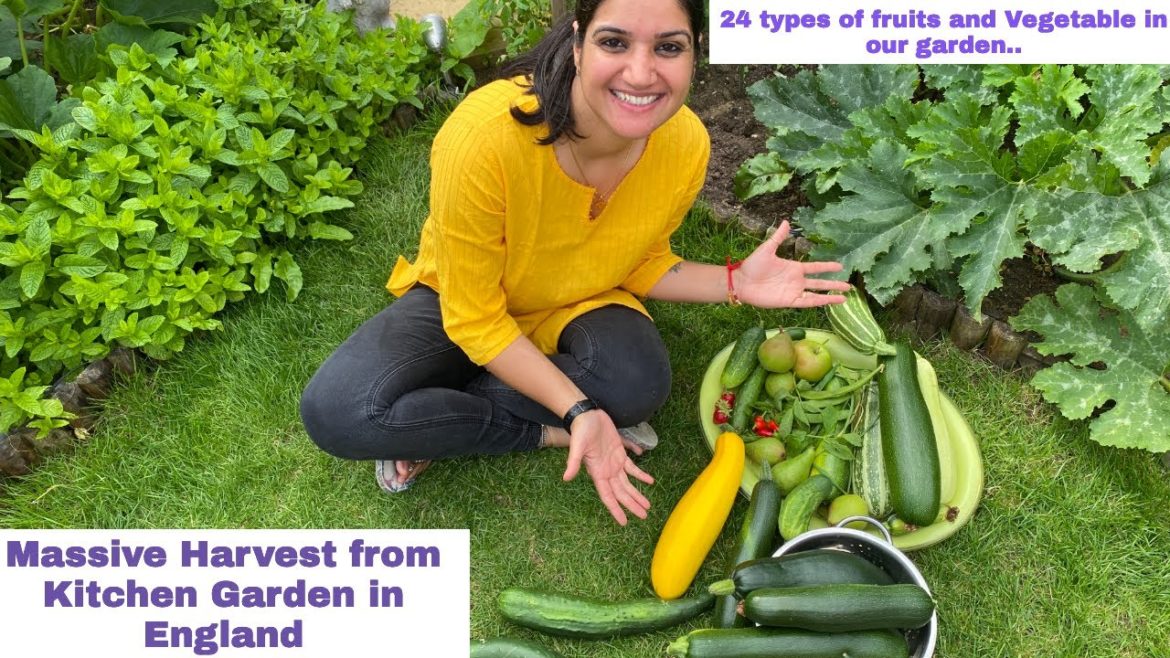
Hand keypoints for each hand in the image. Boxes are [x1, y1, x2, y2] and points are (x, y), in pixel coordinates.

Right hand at [562, 410, 654, 525]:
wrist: (587, 416)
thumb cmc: (581, 431)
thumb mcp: (577, 446)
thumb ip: (573, 462)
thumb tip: (566, 478)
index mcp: (598, 473)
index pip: (608, 496)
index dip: (616, 510)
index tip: (624, 522)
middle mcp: (607, 472)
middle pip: (621, 494)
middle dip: (632, 505)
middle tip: (644, 516)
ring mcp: (614, 464)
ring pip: (628, 484)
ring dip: (637, 494)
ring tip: (647, 506)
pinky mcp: (619, 454)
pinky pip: (632, 468)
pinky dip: (641, 475)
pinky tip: (650, 481)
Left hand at [735, 220, 851, 307]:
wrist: (742, 282)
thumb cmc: (752, 266)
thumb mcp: (767, 249)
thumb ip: (778, 237)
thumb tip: (786, 222)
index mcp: (794, 268)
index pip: (815, 267)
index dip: (827, 266)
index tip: (840, 266)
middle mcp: (796, 281)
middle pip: (820, 282)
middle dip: (834, 283)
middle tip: (849, 285)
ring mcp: (794, 292)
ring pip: (817, 294)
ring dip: (831, 295)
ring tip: (845, 296)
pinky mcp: (789, 301)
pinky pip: (808, 303)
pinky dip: (820, 302)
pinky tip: (831, 302)